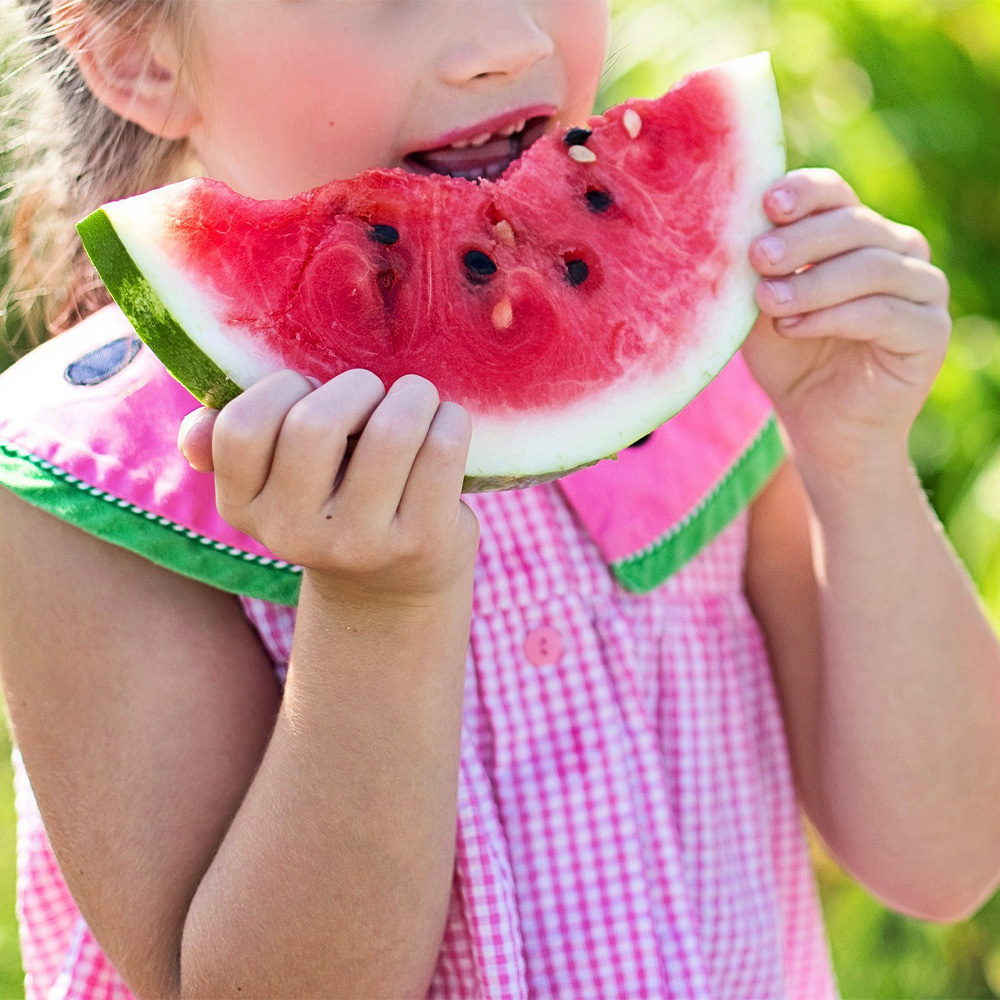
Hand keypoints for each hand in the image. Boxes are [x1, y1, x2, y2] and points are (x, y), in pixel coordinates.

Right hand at [178, 369, 479, 605]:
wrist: (392, 587)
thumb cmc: (333, 503)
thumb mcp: (276, 484)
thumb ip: (231, 447)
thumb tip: (194, 431)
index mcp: (244, 508)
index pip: (241, 427)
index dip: (282, 388)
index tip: (310, 392)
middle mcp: (294, 535)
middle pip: (316, 424)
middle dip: (356, 387)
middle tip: (374, 394)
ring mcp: (360, 544)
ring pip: (391, 431)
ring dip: (413, 395)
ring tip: (416, 402)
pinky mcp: (421, 543)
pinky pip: (442, 450)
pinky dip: (451, 420)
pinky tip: (446, 425)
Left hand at [741, 168, 951, 475]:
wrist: (819, 426)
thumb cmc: (788, 360)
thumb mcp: (760, 310)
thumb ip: (753, 273)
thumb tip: (725, 231)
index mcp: (855, 233)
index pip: (835, 194)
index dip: (804, 192)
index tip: (766, 204)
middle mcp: (897, 250)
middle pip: (854, 224)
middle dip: (801, 240)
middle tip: (757, 257)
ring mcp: (922, 289)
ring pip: (872, 266)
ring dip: (813, 283)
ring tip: (767, 302)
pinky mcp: (931, 331)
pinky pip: (884, 313)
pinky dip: (833, 317)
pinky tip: (793, 329)